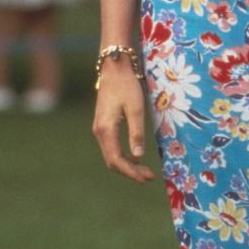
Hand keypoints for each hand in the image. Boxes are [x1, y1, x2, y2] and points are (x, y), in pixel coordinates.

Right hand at [91, 56, 154, 183]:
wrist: (114, 69)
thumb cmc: (126, 86)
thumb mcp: (136, 109)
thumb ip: (137, 132)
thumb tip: (138, 156)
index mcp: (106, 129)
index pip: (116, 159)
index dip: (131, 172)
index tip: (145, 179)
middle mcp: (99, 132)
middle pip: (112, 161)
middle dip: (130, 172)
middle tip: (149, 177)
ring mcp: (99, 129)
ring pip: (111, 155)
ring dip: (127, 166)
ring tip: (145, 170)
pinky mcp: (103, 126)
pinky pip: (111, 148)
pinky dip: (122, 157)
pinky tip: (136, 158)